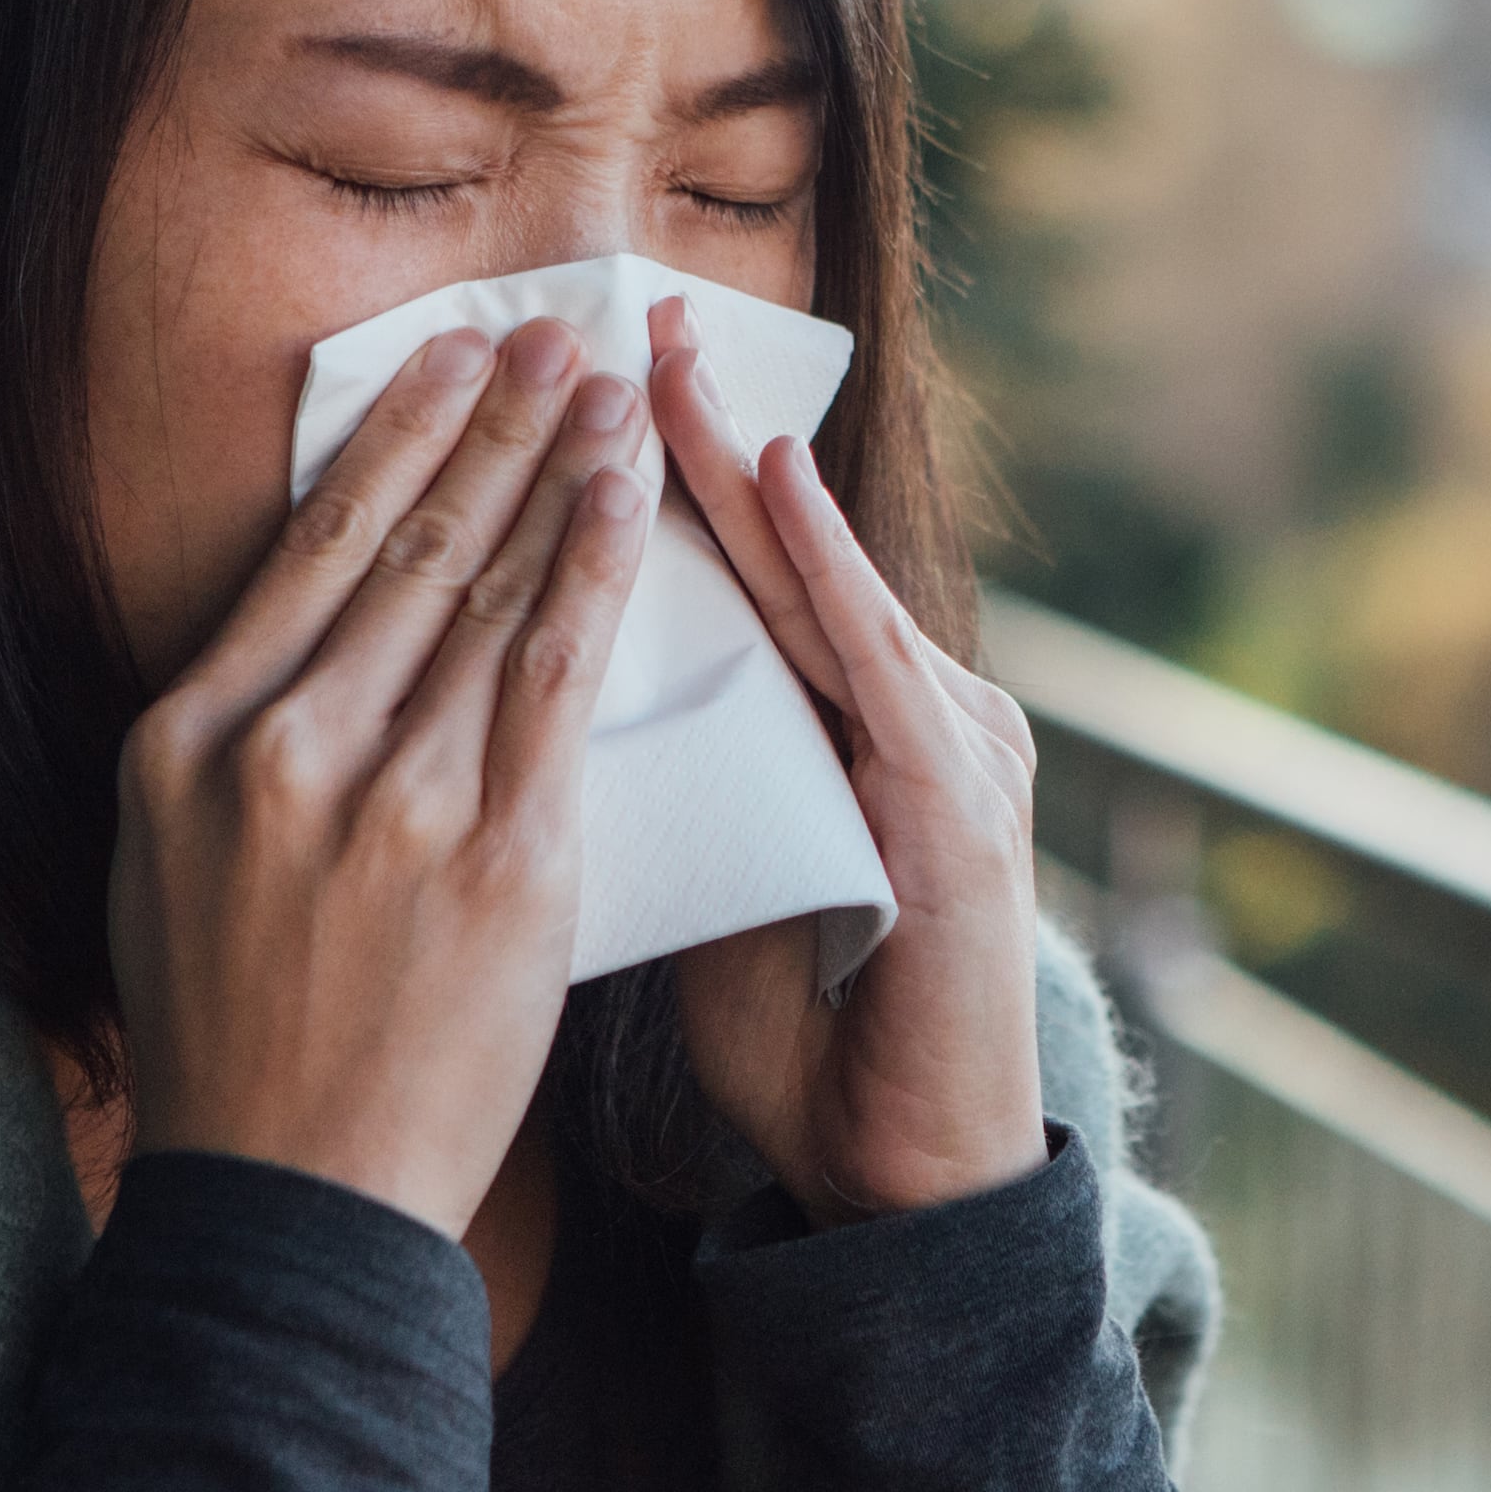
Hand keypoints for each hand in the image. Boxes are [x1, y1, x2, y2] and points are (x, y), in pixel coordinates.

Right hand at [108, 320, 649, 1235]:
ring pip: (486, 594)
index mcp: (185, 740)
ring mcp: (389, 803)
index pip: (308, 551)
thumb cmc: (232, 1040)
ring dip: (553, 471)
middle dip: (491, 425)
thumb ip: (229, 745)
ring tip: (606, 389)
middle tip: (554, 334)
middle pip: (405, 549)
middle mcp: (278, 751)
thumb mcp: (166, 866)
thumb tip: (296, 628)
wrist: (295, 1199)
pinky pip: (555, 680)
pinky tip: (624, 501)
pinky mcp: (495, 861)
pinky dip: (592, 573)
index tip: (450, 362)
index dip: (395, 442)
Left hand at [648, 297, 1045, 1221]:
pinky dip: (824, 569)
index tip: (585, 378)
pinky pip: (876, 663)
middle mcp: (911, 715)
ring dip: (749, 468)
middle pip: (788, 552)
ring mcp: (948, 751)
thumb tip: (533, 712)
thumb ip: (660, 791)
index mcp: (848, 732)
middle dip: (703, 430)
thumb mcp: (708, 884)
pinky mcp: (957, 807)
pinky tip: (774, 488)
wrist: (906, 1178)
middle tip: (627, 313)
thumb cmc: (806, 1041)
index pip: (745, 581)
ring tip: (676, 369)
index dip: (665, 477)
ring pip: (827, 582)